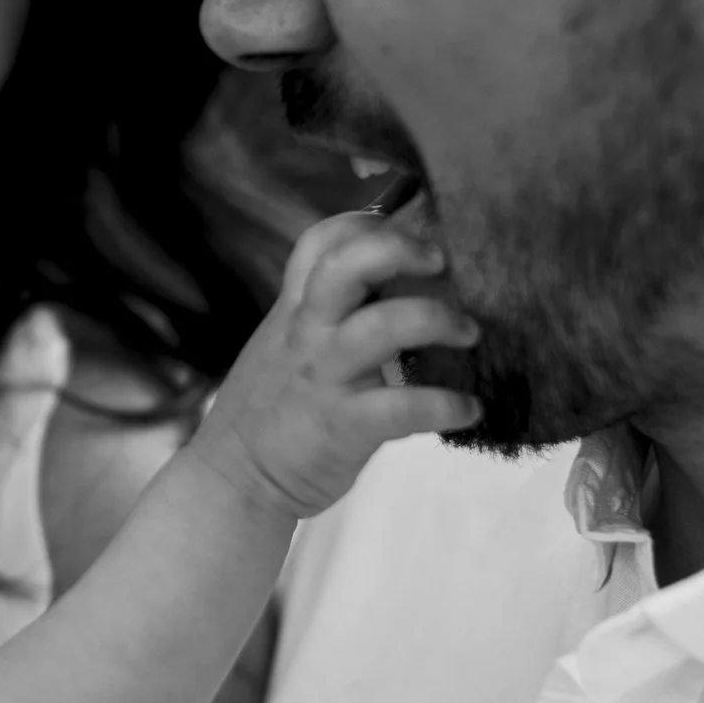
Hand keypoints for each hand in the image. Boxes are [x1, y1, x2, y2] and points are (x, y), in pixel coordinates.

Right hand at [190, 211, 480, 522]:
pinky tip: (468, 410)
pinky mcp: (342, 426)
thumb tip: (391, 289)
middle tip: (441, 263)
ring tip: (470, 335)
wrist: (233, 478)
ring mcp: (324, 377)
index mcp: (295, 310)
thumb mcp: (288, 347)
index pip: (320, 242)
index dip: (366, 223)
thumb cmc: (273, 409)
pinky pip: (403, 407)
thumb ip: (327, 317)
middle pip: (346, 265)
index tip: (408, 230)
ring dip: (438, 321)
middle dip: (400, 251)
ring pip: (383, 326)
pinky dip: (446, 405)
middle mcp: (307, 333)